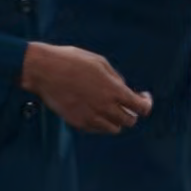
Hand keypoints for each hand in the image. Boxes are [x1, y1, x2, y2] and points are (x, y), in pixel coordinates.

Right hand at [20, 43, 152, 134]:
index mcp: (114, 90)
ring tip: (110, 108)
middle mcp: (105, 107)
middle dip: (132, 112)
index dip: (146, 104)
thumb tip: (124, 90)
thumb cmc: (71, 61)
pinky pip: (97, 129)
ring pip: (115, 129)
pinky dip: (100, 123)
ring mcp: (91, 117)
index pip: (141, 107)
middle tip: (126, 104)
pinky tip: (95, 110)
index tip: (143, 98)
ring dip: (116, 120)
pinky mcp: (78, 123)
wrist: (44, 70)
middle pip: (130, 121)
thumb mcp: (99, 62)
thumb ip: (116, 78)